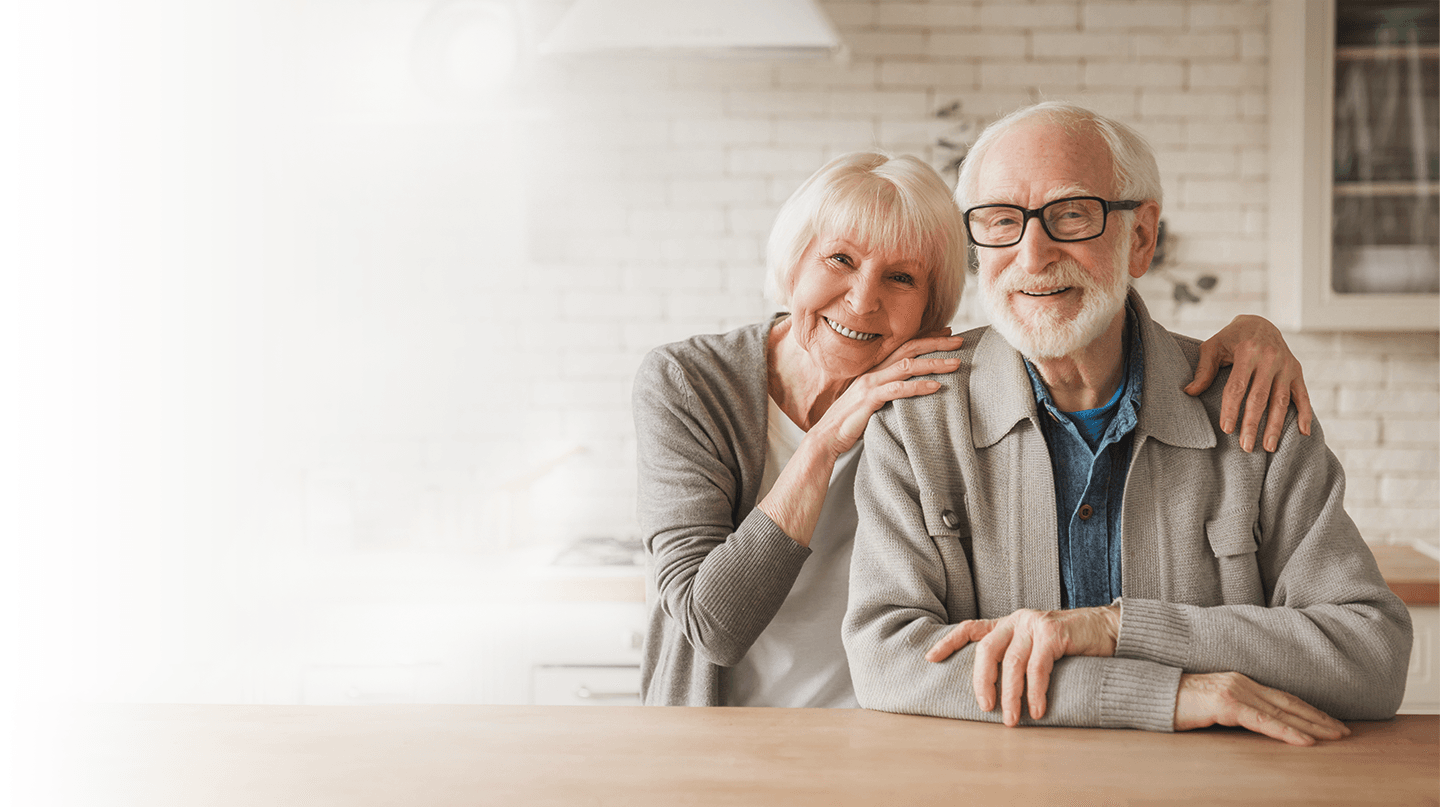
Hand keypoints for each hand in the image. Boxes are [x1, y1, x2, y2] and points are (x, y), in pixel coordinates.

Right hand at [817, 331, 964, 455]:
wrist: (826, 437)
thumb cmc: (850, 422)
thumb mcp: (872, 402)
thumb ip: (888, 392)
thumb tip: (910, 392)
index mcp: (875, 369)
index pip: (904, 346)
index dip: (926, 338)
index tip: (948, 332)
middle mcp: (873, 371)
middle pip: (909, 349)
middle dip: (936, 343)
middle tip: (960, 340)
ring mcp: (870, 384)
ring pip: (907, 366)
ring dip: (934, 363)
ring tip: (956, 364)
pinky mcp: (869, 399)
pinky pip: (898, 389)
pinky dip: (919, 387)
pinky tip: (936, 387)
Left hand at [925, 605, 1119, 725]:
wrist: (1108, 630)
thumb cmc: (1070, 645)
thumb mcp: (1036, 648)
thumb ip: (1016, 659)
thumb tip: (994, 693)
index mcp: (1008, 624)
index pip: (971, 628)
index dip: (949, 642)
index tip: (930, 658)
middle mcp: (1017, 620)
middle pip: (986, 649)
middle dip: (982, 681)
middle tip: (985, 707)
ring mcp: (1035, 624)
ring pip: (1012, 662)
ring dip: (1010, 695)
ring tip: (1012, 719)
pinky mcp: (1054, 633)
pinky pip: (1038, 666)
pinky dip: (1035, 691)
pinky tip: (1037, 709)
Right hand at [1175, 672, 1348, 745]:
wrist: (1147, 692)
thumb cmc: (1173, 702)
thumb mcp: (1208, 706)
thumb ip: (1231, 711)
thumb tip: (1250, 726)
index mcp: (1239, 682)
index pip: (1282, 698)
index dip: (1308, 710)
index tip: (1330, 722)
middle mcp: (1242, 682)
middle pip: (1290, 703)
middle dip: (1320, 718)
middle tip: (1345, 731)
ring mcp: (1235, 691)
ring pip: (1283, 712)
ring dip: (1313, 726)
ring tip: (1335, 736)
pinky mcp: (1226, 704)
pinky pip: (1264, 722)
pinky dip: (1288, 731)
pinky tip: (1305, 741)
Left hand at [1186, 315, 1312, 452]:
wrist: (1260, 322)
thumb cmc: (1232, 338)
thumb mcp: (1214, 347)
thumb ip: (1204, 370)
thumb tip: (1189, 392)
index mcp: (1248, 352)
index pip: (1238, 386)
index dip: (1232, 409)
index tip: (1226, 429)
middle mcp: (1270, 359)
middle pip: (1260, 398)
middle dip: (1253, 424)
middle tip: (1246, 447)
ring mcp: (1286, 366)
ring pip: (1282, 400)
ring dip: (1276, 425)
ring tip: (1268, 447)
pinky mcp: (1297, 371)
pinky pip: (1303, 395)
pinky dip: (1306, 414)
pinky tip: (1303, 433)